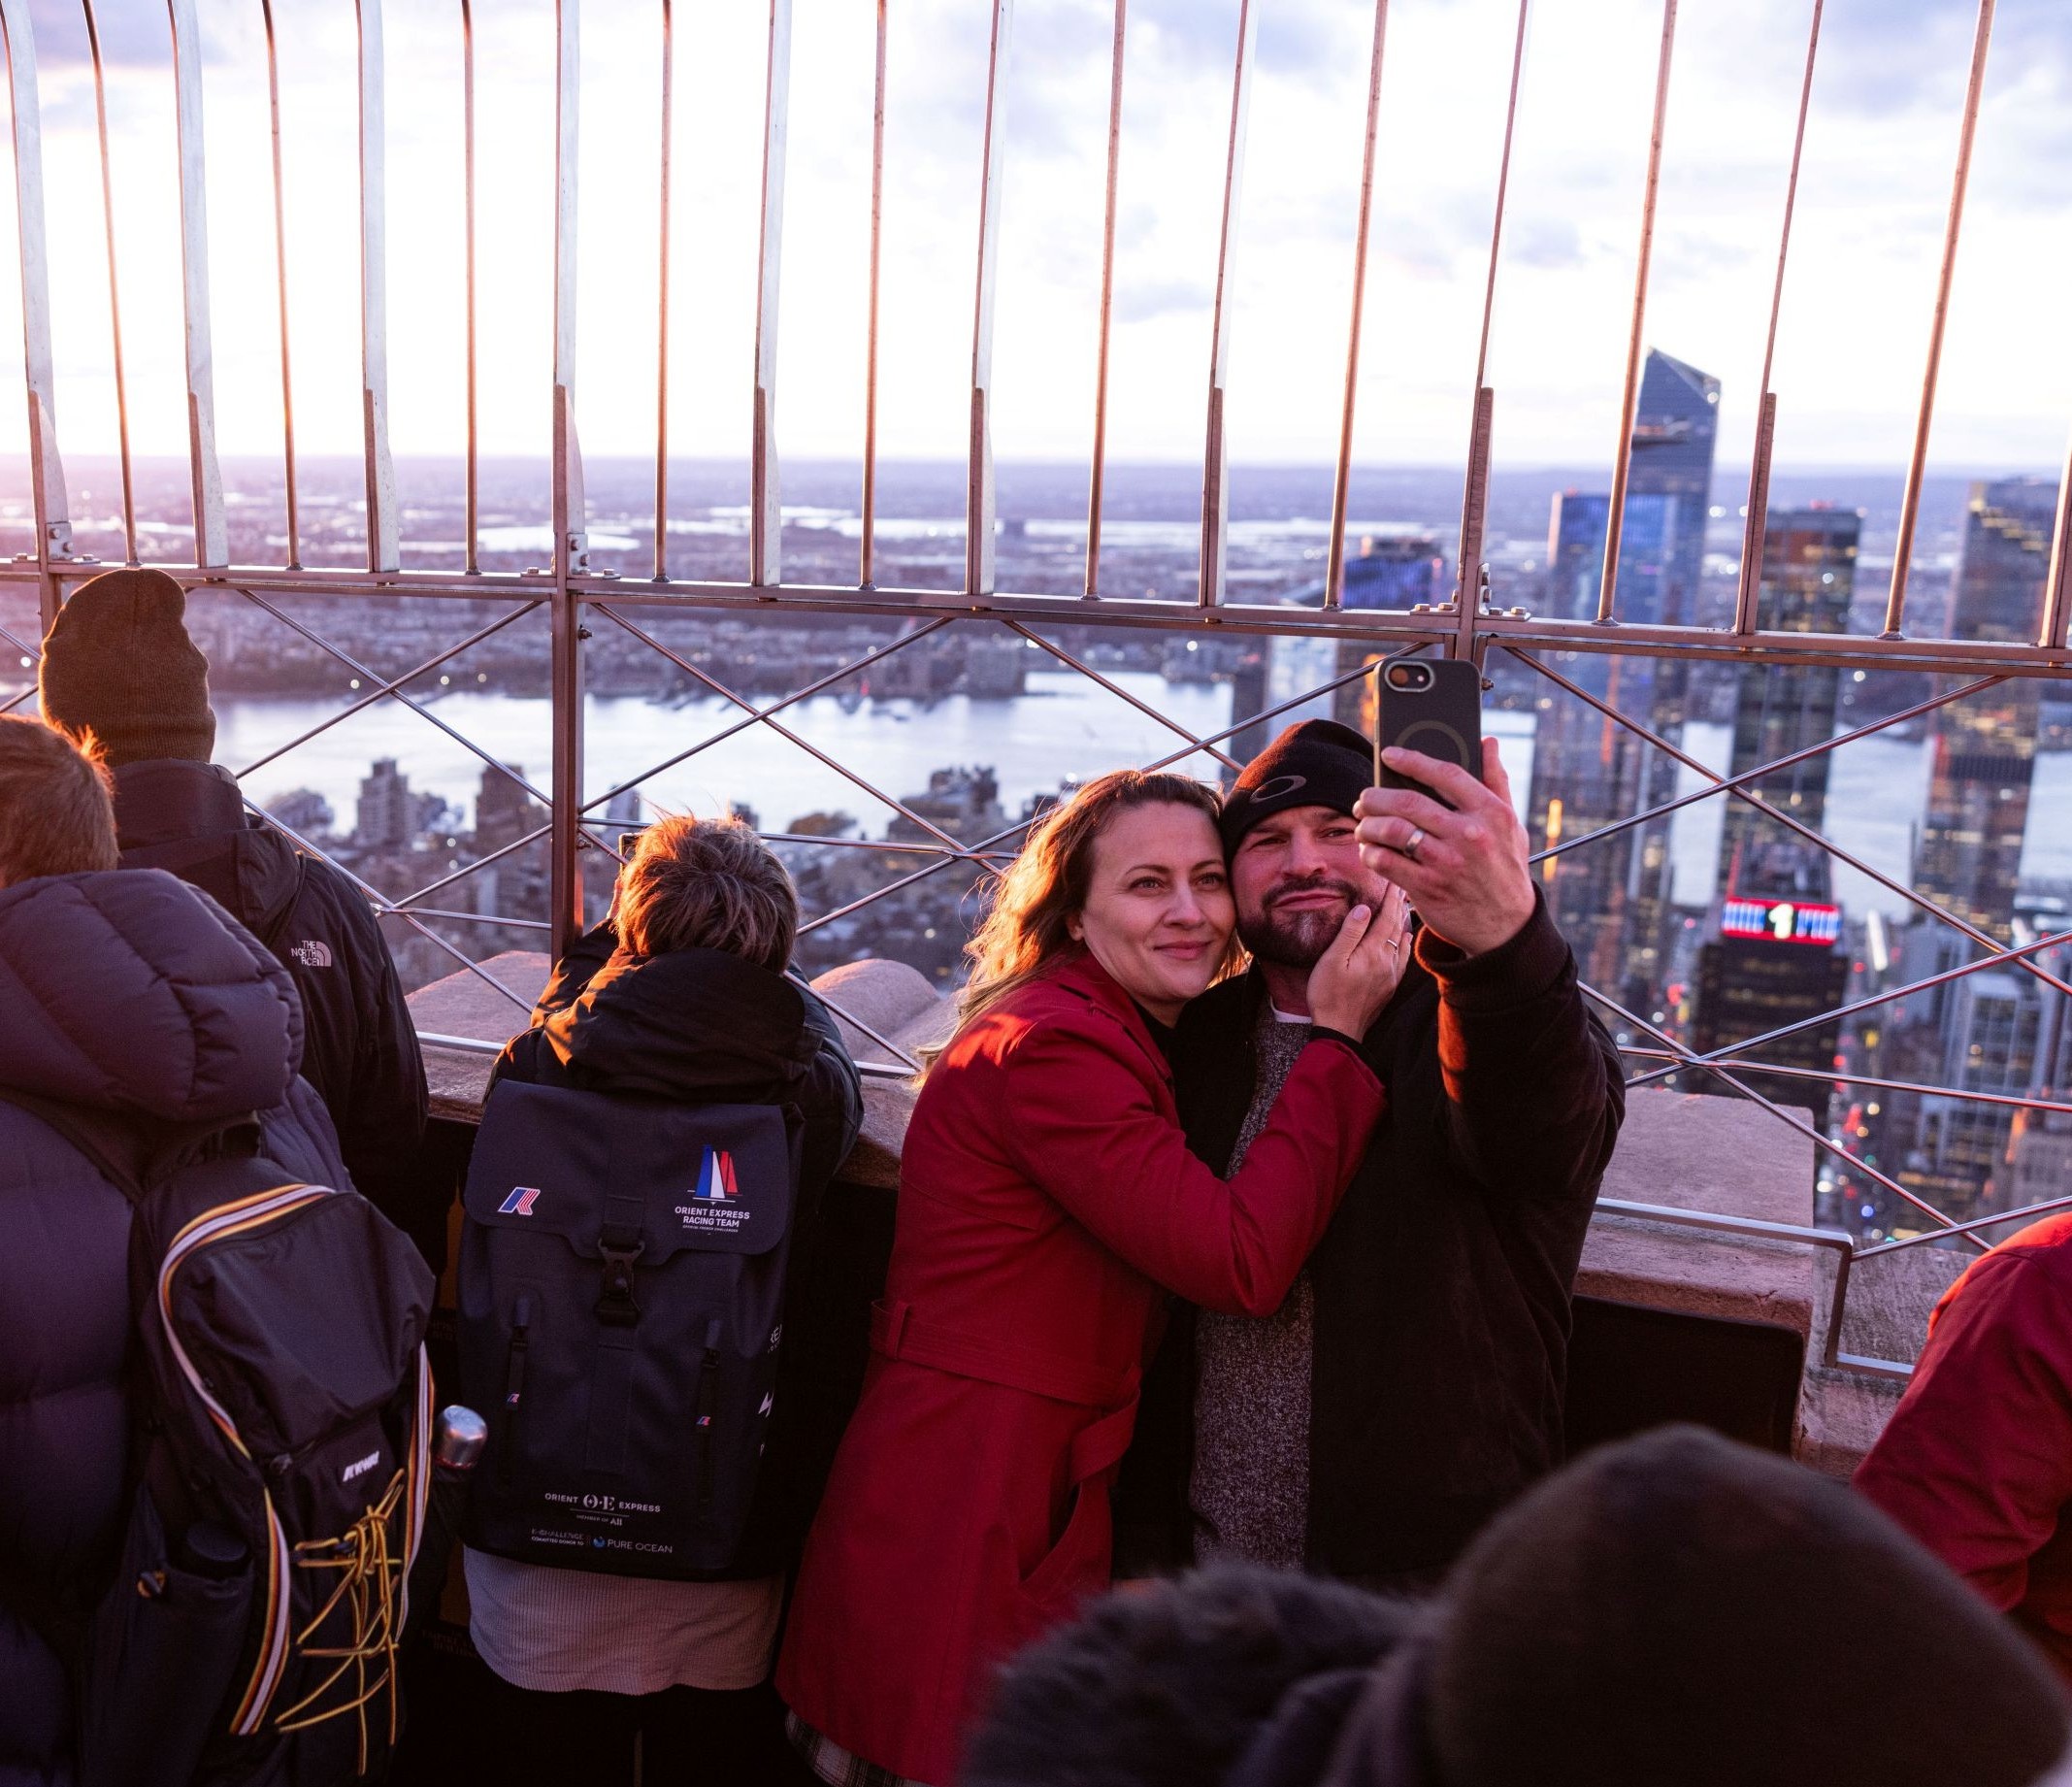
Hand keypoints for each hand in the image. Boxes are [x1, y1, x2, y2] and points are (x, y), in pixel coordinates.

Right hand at [1305, 882, 1412, 1038]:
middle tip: (1401, 886)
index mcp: (1372, 951)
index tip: (1393, 881)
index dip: (1390, 897)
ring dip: (1403, 921)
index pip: (1385, 917)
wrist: (1340, 1030)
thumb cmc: (1328, 994)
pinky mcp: (1389, 986)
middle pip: (1396, 926)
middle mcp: (1386, 961)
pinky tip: (1405, 938)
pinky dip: (1405, 943)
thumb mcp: (1332, 960)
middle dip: (1398, 905)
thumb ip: (1350, 933)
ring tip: (1404, 905)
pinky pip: (1402, 957)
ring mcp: (1390, 974)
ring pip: (1401, 941)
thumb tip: (1365, 908)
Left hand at [1354, 738, 1534, 957]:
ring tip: (1363, 824)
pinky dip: (1370, 853)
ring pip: (1391, 830)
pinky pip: (1386, 862)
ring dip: (1368, 825)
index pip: (1446, 774)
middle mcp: (1469, 835)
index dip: (1413, 760)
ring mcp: (1447, 862)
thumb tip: (1487, 742)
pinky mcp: (1428, 887)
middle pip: (1408, 801)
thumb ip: (1496, 781)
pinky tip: (1369, 850)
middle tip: (1364, 799)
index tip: (1390, 754)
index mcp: (1491, 813)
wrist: (1506, 926)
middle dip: (1376, 796)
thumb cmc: (1506, 868)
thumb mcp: (1510, 824)